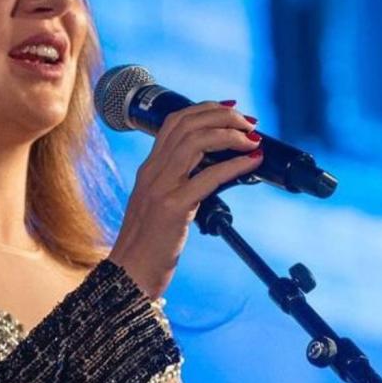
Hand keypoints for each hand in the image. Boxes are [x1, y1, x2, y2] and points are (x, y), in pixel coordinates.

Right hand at [107, 100, 263, 299]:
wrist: (129, 273)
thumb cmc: (149, 245)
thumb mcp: (161, 205)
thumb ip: (181, 184)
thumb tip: (217, 171)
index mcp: (150, 169)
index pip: (175, 122)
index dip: (205, 109)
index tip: (232, 109)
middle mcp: (153, 172)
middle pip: (187, 124)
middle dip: (223, 116)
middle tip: (249, 124)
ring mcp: (161, 188)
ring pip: (196, 141)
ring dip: (230, 134)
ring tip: (251, 140)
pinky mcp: (173, 208)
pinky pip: (208, 177)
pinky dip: (234, 165)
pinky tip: (251, 162)